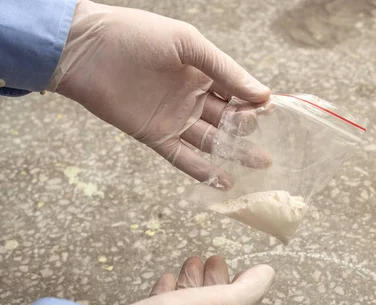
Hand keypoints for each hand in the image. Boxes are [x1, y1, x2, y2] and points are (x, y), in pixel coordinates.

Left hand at [50, 0, 270, 187]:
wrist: (85, 49)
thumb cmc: (138, 35)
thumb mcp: (188, 44)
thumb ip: (225, 70)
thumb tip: (263, 95)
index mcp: (202, 72)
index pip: (237, 93)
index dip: (254, 105)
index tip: (273, 116)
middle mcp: (192, 97)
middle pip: (227, 121)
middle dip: (248, 136)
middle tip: (268, 154)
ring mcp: (174, 118)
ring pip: (210, 140)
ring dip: (233, 154)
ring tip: (257, 167)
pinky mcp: (155, 135)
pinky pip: (182, 157)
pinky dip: (202, 170)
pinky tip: (223, 181)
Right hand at [105, 256, 274, 304]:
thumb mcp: (229, 304)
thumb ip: (252, 287)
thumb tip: (267, 273)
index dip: (245, 290)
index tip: (241, 270)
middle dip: (216, 282)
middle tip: (214, 260)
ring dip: (193, 282)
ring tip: (193, 260)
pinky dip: (169, 292)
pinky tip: (168, 279)